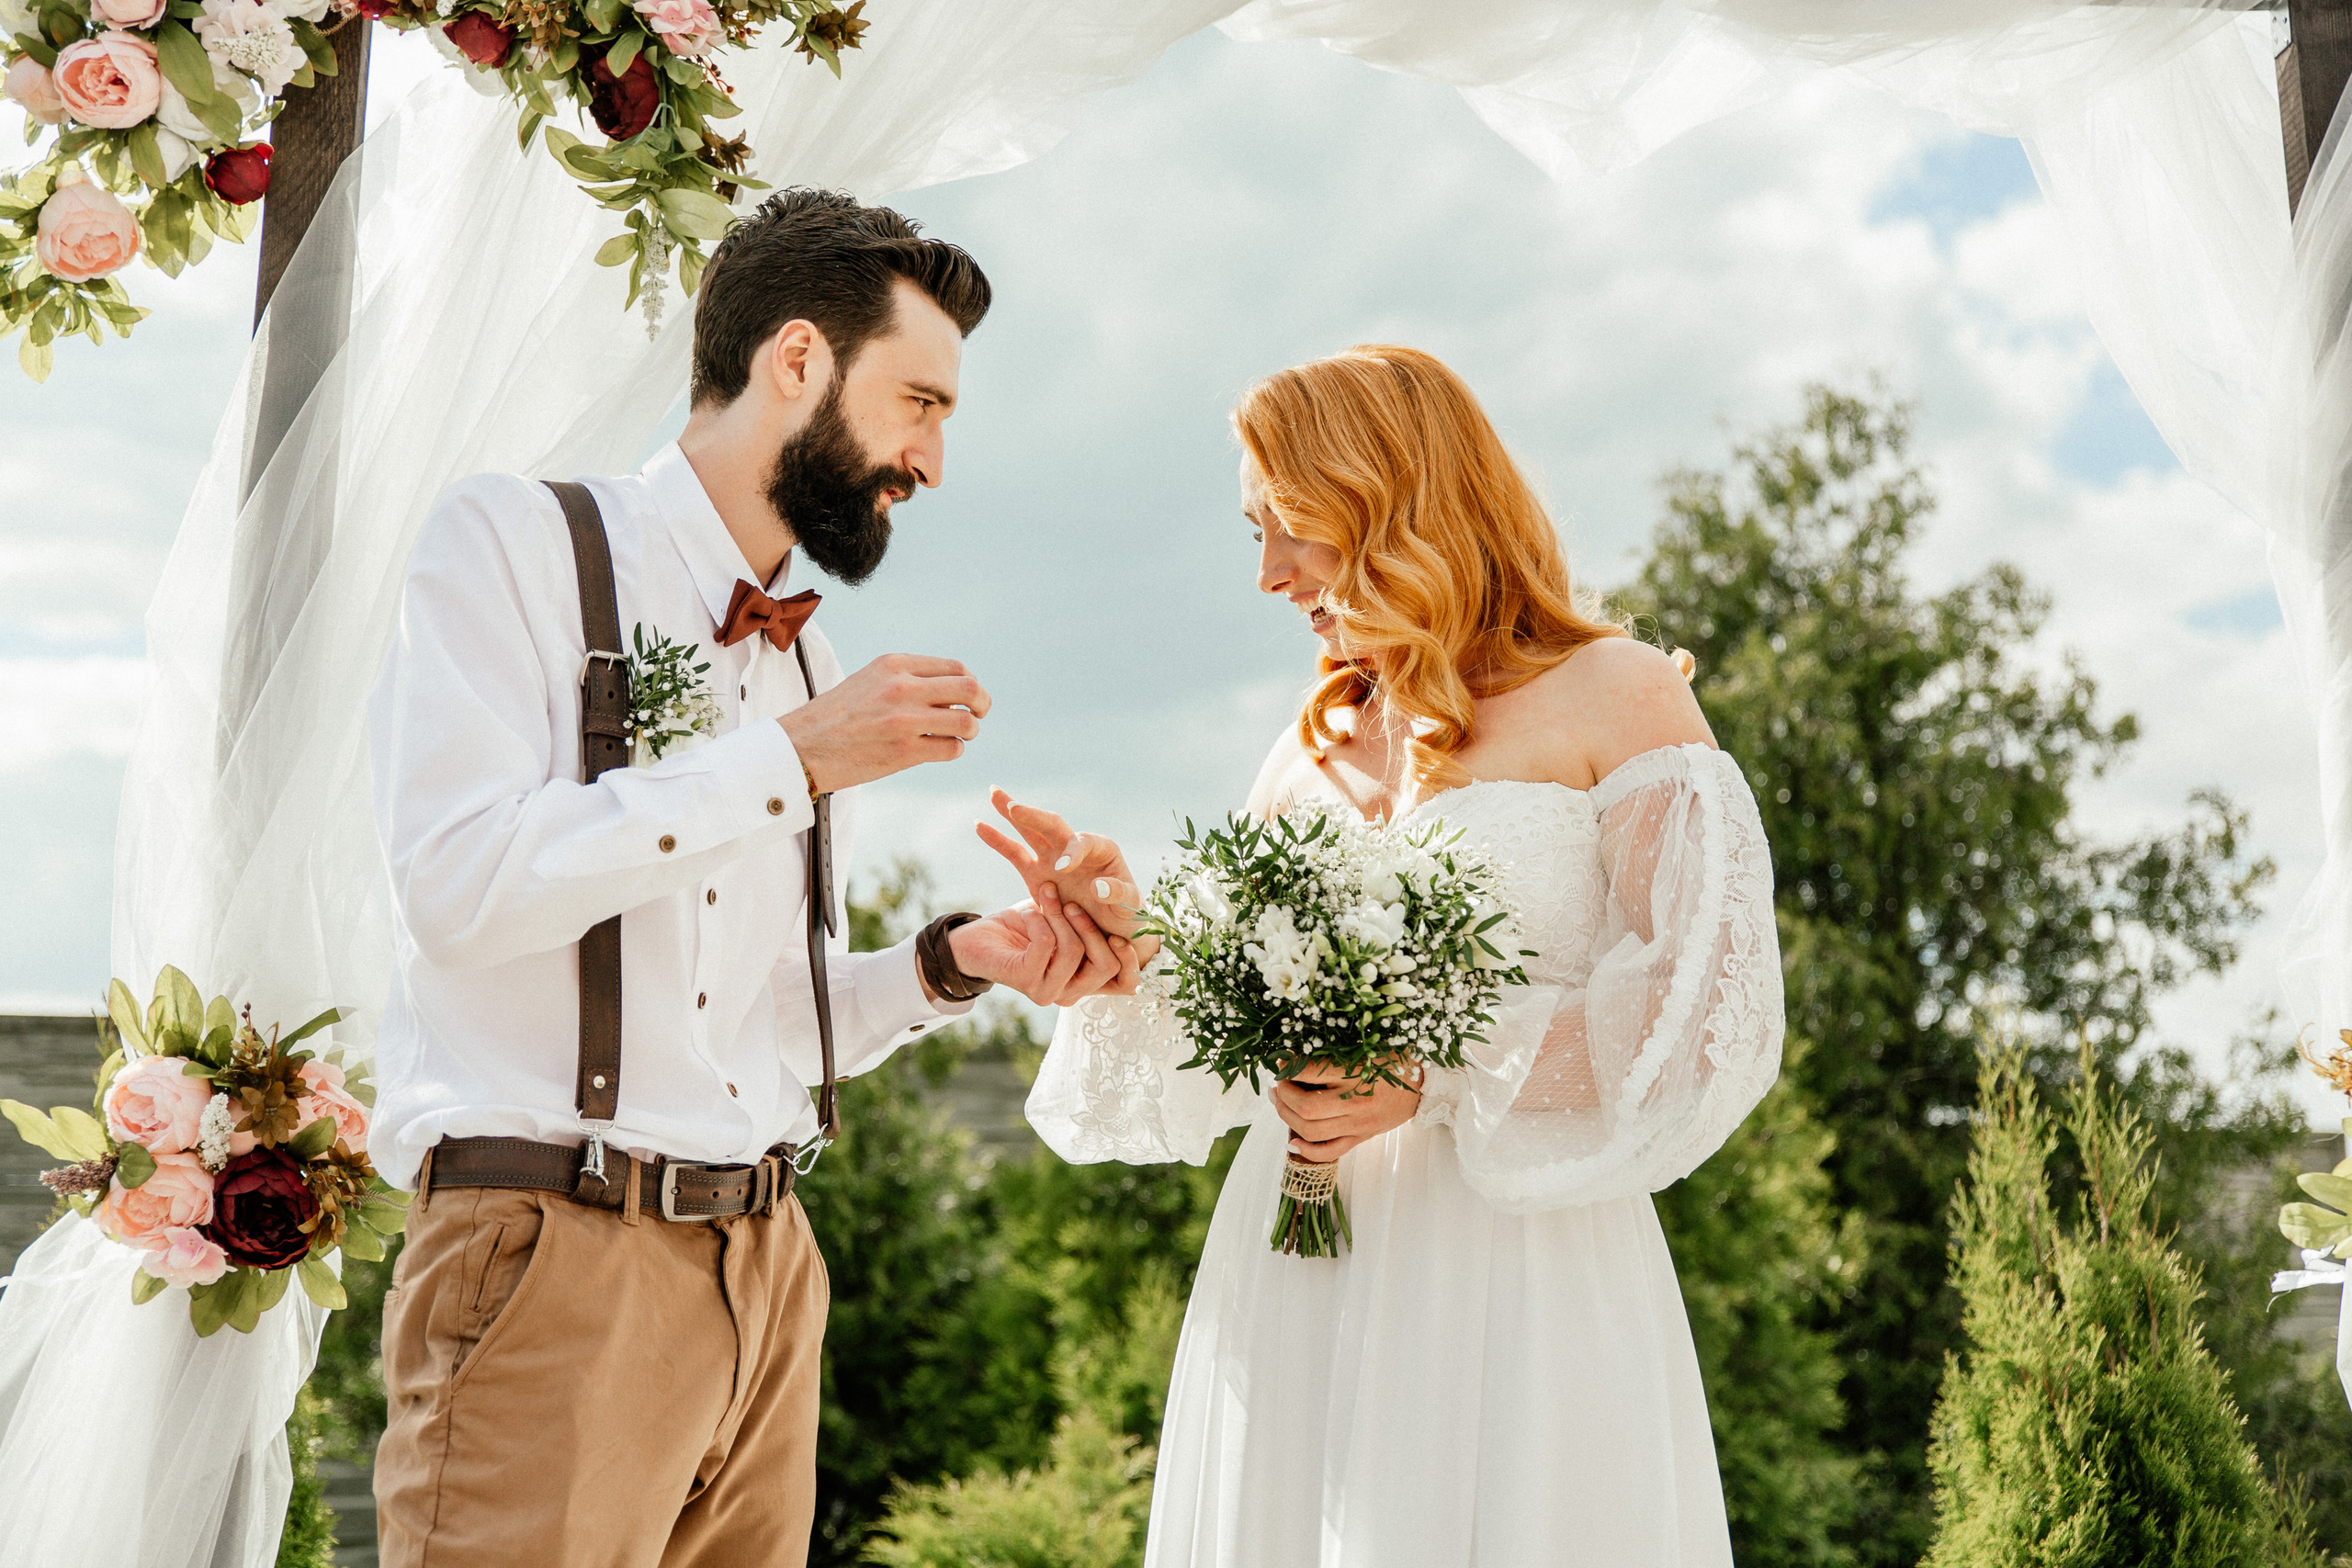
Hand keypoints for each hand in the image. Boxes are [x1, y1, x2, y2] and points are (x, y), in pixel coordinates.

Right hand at [780, 655, 988, 792]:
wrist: (801, 747)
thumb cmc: (836, 717)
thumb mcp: (870, 680)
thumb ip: (908, 679)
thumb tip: (953, 691)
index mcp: (894, 664)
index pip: (955, 667)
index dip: (970, 683)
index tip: (968, 697)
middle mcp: (902, 687)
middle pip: (970, 688)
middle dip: (982, 704)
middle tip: (979, 715)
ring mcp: (904, 720)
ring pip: (967, 722)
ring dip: (969, 731)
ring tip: (957, 736)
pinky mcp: (904, 752)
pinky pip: (952, 749)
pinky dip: (953, 750)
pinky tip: (938, 750)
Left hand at [945, 898, 1141, 1004]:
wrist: (976, 938)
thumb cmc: (1023, 927)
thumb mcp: (1065, 921)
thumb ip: (1091, 922)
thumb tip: (1122, 906)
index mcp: (1084, 980)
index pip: (1125, 985)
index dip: (1131, 962)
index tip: (1123, 932)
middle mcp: (1069, 992)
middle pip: (1105, 965)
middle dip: (1090, 926)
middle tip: (1071, 903)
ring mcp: (1047, 991)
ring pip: (1074, 950)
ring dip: (1059, 916)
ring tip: (1044, 900)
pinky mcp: (1025, 981)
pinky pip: (1046, 943)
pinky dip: (1039, 919)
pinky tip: (1028, 914)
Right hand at [975, 789, 1160, 966]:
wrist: (1111, 929)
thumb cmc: (1127, 915)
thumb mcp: (1129, 907)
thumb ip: (1117, 895)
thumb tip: (1096, 886)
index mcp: (1102, 850)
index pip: (1084, 842)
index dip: (1073, 852)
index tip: (1062, 867)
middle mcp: (1076, 847)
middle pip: (1053, 825)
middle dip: (1034, 816)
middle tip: (1015, 808)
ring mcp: (1054, 858)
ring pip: (1030, 830)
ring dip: (1012, 812)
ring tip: (993, 793)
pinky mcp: (1037, 873)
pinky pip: (1014, 853)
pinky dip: (998, 839)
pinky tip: (979, 825)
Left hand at [1271, 1061, 1421, 1162]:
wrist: (1422, 1088)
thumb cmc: (1393, 1061)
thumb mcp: (1366, 1048)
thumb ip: (1335, 1052)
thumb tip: (1295, 1055)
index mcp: (1358, 1074)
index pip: (1311, 1073)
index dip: (1288, 1068)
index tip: (1280, 1062)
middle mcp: (1357, 1103)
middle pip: (1306, 1108)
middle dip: (1283, 1096)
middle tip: (1277, 1085)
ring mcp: (1358, 1125)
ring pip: (1312, 1132)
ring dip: (1286, 1118)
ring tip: (1280, 1103)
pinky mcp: (1360, 1138)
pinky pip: (1330, 1152)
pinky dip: (1307, 1151)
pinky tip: (1292, 1142)